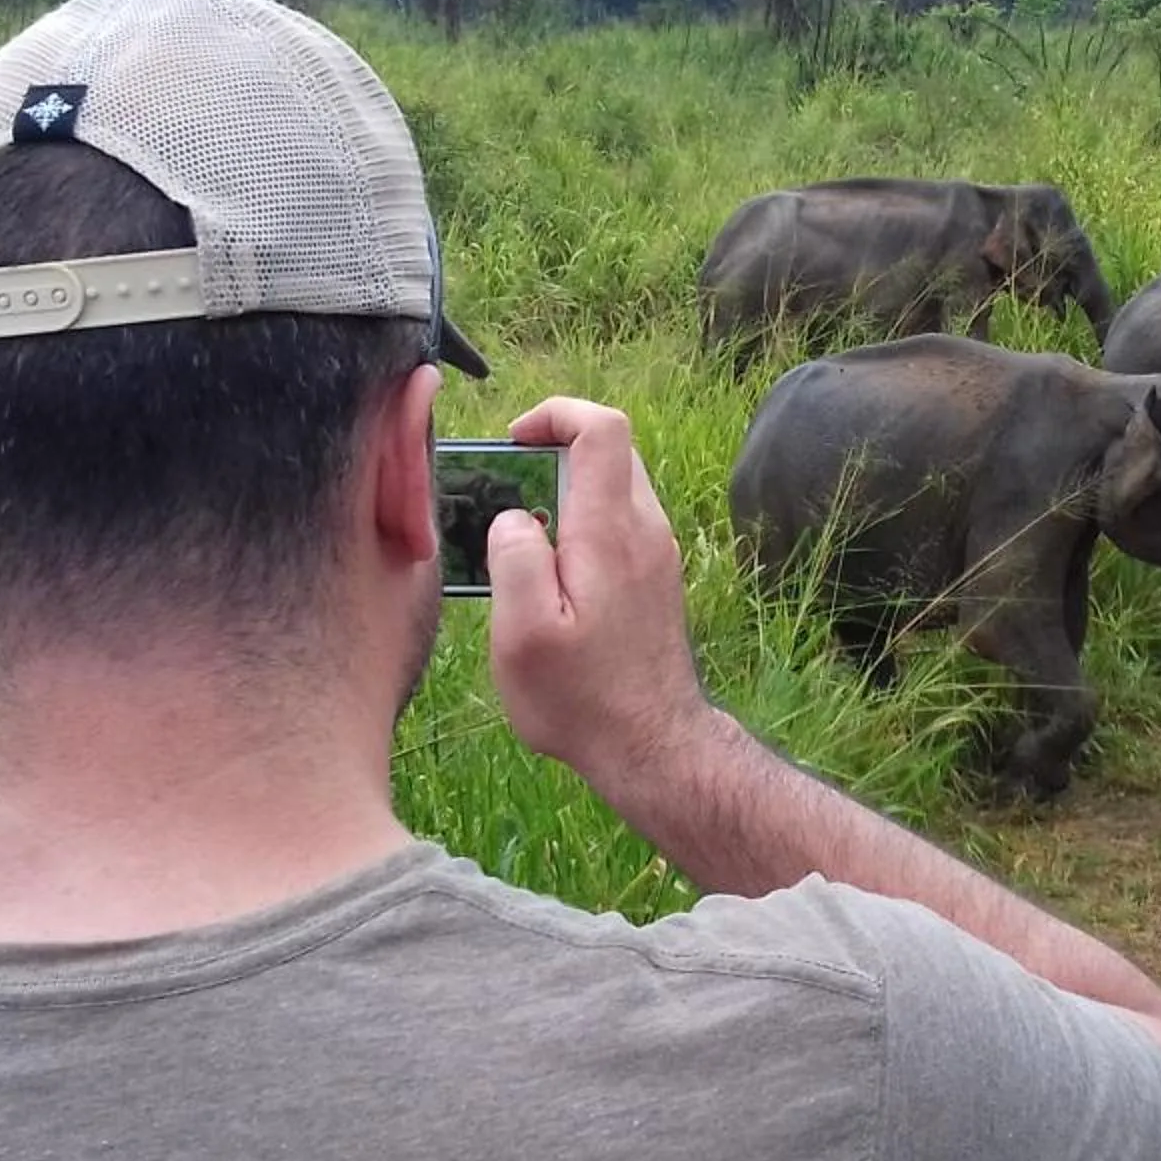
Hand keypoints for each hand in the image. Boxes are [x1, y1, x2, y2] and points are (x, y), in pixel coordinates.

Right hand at [482, 397, 712, 782]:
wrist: (652, 746)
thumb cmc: (582, 698)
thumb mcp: (524, 634)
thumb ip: (514, 558)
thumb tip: (513, 516)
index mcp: (611, 532)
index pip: (602, 429)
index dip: (556, 415)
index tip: (512, 442)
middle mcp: (644, 531)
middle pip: (609, 451)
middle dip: (553, 452)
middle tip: (504, 489)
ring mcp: (656, 554)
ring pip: (614, 487)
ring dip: (565, 491)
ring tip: (519, 536)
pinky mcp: (655, 579)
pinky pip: (619, 524)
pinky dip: (582, 524)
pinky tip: (548, 574)